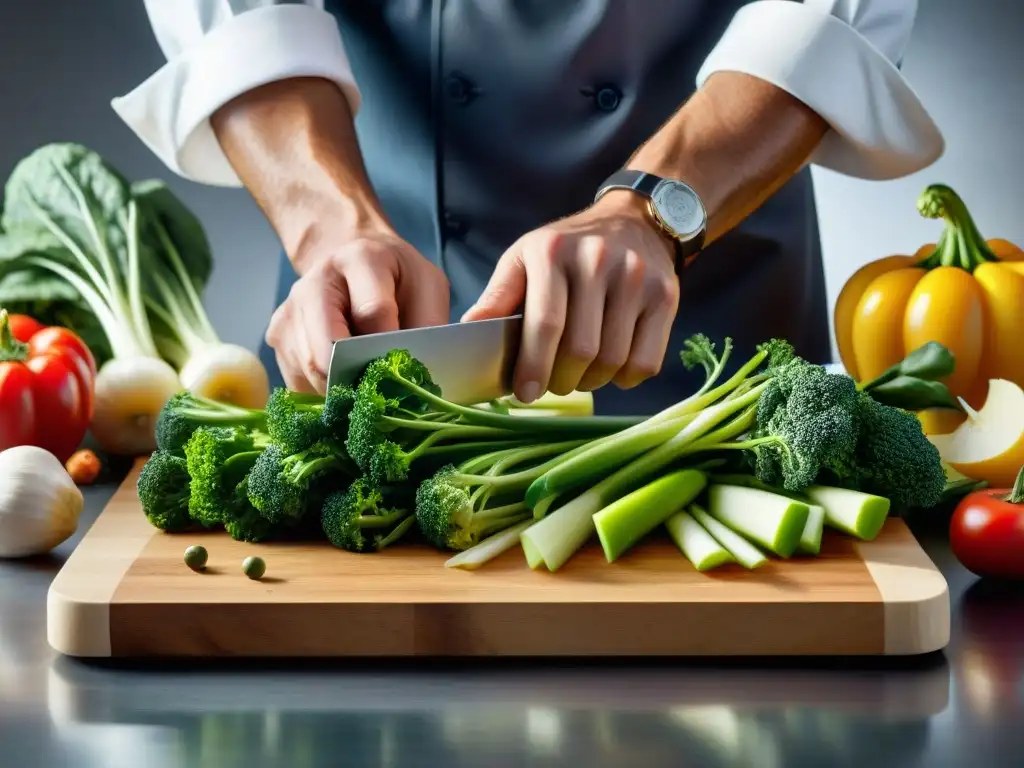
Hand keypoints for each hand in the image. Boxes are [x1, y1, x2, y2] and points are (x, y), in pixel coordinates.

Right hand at [266, 227, 449, 393]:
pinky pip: (298, 380)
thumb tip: (417, 375)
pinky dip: (324, 391)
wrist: (354, 262)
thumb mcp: (428, 286)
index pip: (372, 312)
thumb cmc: (396, 278)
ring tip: (365, 381)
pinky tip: (344, 379)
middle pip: (328, 349)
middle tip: (382, 392)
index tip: (404, 365)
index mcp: (360, 260)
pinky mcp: (277, 336)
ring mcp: (290, 310)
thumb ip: (427, 324)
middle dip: (358, 378)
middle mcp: (315, 282)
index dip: (390, 346)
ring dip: (342, 388)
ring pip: (310, 370)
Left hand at [462, 191, 679, 401]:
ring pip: (614, 360)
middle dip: (561, 381)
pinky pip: (645, 361)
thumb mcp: (524, 258)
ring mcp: (637, 278)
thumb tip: (466, 334)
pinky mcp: (666, 296)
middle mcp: (598, 261)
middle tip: (553, 385)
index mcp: (553, 252)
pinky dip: (625, 378)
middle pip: (581, 349)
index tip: (525, 394)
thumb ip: (497, 296)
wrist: (633, 220)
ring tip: (579, 376)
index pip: (545, 324)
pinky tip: (611, 368)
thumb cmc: (567, 248)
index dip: (534, 367)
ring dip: (591, 382)